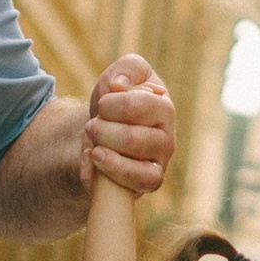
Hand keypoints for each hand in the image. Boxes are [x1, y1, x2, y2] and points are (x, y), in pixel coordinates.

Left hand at [83, 55, 173, 195]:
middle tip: (92, 126)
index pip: (137, 106)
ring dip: (105, 156)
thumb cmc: (118, 101)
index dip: (111, 104)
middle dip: (102, 131)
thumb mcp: (122, 75)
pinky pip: (131, 189)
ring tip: (94, 146)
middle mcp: (167, 140)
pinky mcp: (145, 185)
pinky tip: (94, 160)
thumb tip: (118, 86)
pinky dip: (106, 175)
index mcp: (164, 109)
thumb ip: (127, 70)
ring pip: (138, 171)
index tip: (103, 103)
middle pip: (134, 140)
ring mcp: (158, 166)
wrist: (107, 129)